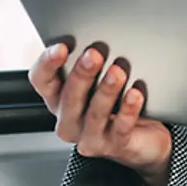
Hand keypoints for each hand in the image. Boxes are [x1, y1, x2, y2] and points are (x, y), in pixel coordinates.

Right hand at [29, 44, 172, 185]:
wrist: (145, 138)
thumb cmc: (117, 104)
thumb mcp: (98, 81)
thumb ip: (90, 63)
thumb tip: (95, 38)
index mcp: (59, 99)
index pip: (41, 80)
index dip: (47, 64)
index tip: (61, 47)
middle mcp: (70, 120)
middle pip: (68, 97)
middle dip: (81, 74)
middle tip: (94, 54)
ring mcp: (90, 136)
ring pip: (95, 113)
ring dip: (106, 90)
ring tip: (117, 72)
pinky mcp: (115, 146)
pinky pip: (120, 128)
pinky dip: (127, 110)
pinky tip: (135, 95)